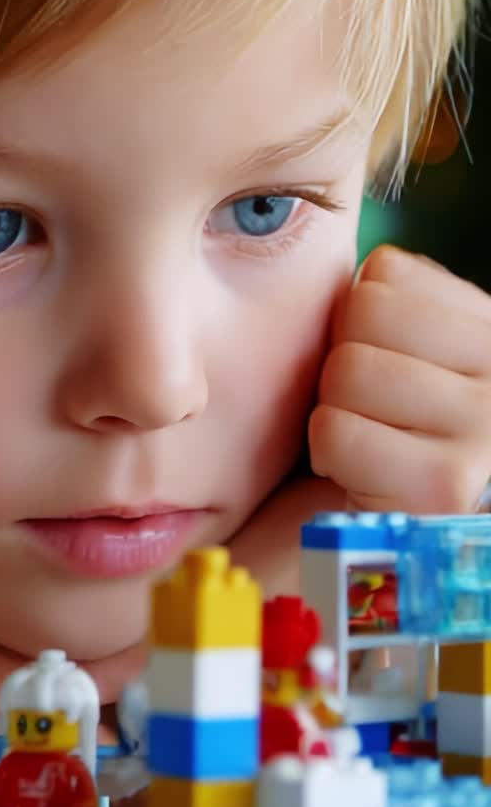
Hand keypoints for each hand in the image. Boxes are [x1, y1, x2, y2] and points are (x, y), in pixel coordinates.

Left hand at [309, 246, 490, 513]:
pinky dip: (331, 457)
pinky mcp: (444, 486)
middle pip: (363, 313)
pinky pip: (335, 431)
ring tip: (370, 444)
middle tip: (371, 414)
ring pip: (347, 368)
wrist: (403, 555)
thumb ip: (401, 302)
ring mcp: (486, 429)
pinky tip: (364, 477)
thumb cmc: (391, 441)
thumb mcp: (415, 356)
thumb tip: (348, 251)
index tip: (384, 369)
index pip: (387, 272)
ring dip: (334, 412)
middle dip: (342, 364)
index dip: (357, 322)